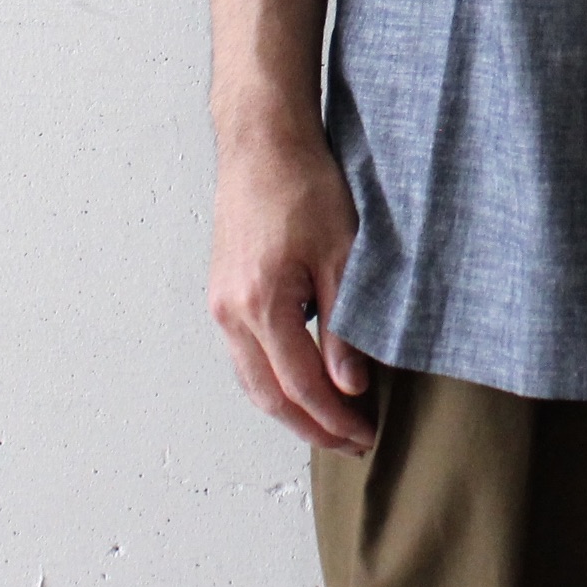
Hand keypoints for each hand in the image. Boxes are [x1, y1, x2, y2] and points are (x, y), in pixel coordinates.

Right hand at [207, 122, 376, 455]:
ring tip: (331, 423)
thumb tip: (350, 386)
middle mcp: (230, 313)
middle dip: (311, 427)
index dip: (335, 418)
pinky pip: (244, 355)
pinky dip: (272, 379)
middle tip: (352, 443)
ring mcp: (220, 304)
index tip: (365, 433)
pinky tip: (300, 382)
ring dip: (290, 408)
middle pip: (268, 396)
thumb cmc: (305, 187)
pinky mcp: (222, 293)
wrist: (262, 143)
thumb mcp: (342, 254)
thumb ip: (344, 325)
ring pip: (252, 380)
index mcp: (261, 305)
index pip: (301, 385)